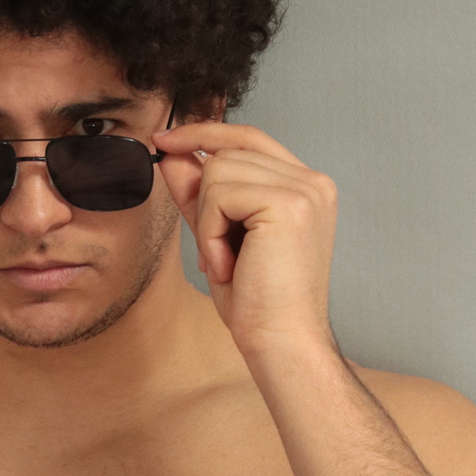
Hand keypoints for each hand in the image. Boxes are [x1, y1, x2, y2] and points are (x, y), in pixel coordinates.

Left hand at [154, 121, 338, 358]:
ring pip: (218, 170)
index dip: (204, 133)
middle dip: (203, 200)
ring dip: (207, 221)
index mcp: (305, 187)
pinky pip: (219, 195)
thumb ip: (199, 193)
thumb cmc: (257, 302)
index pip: (249, 137)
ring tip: (230, 261)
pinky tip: (231, 265)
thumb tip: (171, 153)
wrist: (281, 342)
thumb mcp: (218, 236)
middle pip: (228, 152)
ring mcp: (305, 190)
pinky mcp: (289, 203)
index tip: (163, 140)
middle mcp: (313, 182)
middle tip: (218, 253)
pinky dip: (211, 232)